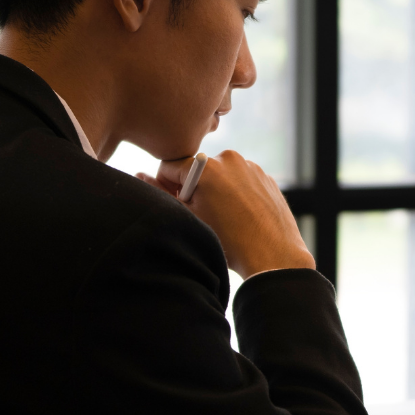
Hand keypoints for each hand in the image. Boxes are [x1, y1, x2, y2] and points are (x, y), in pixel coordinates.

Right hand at [137, 151, 314, 278]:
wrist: (274, 255)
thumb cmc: (229, 241)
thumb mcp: (189, 218)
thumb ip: (161, 193)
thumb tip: (140, 175)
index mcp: (205, 166)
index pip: (170, 167)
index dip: (167, 187)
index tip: (178, 204)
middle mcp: (229, 158)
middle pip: (197, 169)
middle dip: (194, 187)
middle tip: (203, 214)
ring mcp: (250, 166)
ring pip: (221, 174)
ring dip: (216, 189)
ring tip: (226, 217)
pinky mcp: (266, 176)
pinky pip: (242, 179)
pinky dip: (237, 192)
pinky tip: (242, 215)